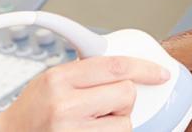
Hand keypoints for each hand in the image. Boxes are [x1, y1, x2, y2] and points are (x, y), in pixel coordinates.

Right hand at [0, 55, 168, 131]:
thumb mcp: (51, 79)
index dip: (144, 67)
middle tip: (105, 104)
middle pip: (126, 93)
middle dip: (123, 99)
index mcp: (59, 78)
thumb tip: (126, 66)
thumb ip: (84, 71)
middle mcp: (65, 105)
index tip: (159, 72)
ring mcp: (72, 131)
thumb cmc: (32, 111)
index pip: (114, 66)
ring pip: (125, 122)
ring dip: (116, 122)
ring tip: (93, 123)